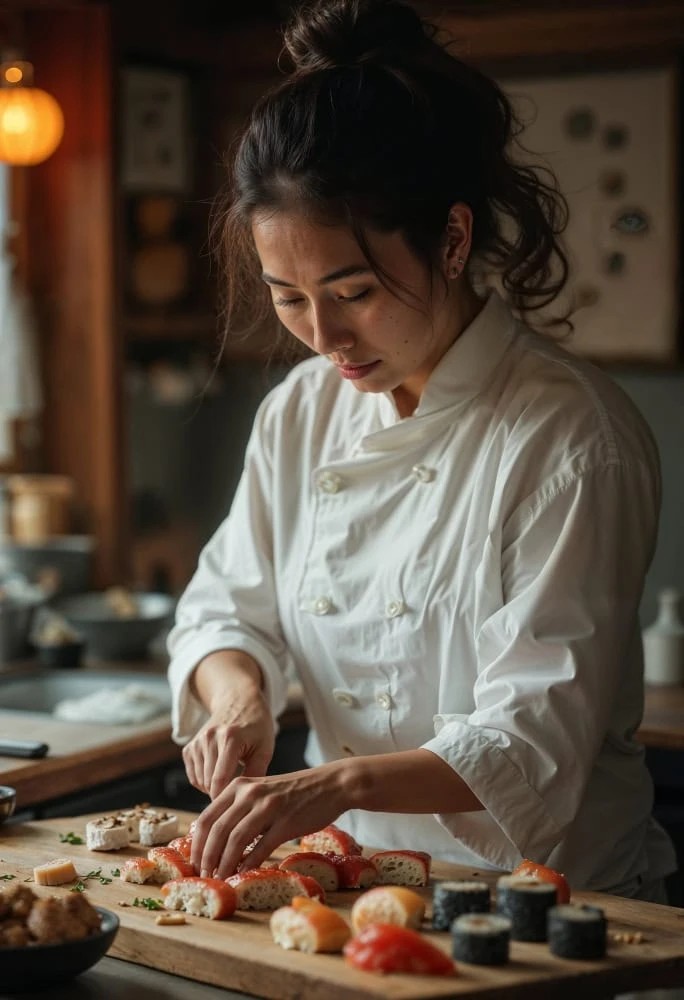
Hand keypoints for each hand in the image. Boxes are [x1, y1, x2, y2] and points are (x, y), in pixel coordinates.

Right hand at [182, 685, 275, 800]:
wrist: (238, 703)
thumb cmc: (256, 727)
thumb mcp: (265, 748)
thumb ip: (256, 773)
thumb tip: (246, 800)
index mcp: (230, 738)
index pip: (220, 778)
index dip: (224, 798)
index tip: (234, 808)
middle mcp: (210, 737)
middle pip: (208, 782)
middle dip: (221, 794)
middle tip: (237, 795)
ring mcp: (197, 741)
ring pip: (199, 781)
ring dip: (212, 788)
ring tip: (231, 782)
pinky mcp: (189, 746)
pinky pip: (193, 776)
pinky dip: (203, 781)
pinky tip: (218, 775)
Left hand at [190, 760, 349, 877]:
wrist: (331, 784)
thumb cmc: (295, 792)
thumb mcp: (262, 793)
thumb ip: (240, 811)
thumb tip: (218, 842)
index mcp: (239, 786)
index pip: (206, 817)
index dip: (197, 844)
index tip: (195, 863)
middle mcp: (249, 793)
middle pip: (216, 830)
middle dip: (206, 858)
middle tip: (204, 876)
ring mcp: (267, 806)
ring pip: (235, 840)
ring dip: (224, 864)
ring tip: (220, 879)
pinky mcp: (285, 822)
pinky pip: (261, 847)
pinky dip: (249, 864)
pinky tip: (244, 873)